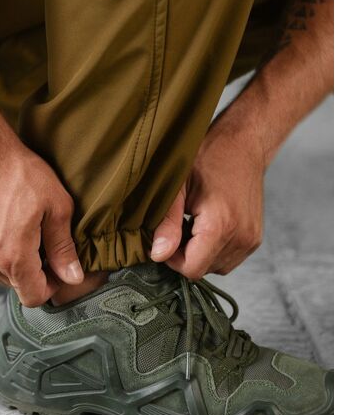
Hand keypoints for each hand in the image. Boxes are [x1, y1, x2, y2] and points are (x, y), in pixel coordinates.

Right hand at [0, 133, 83, 306]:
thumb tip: (73, 278)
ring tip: (30, 233)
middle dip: (37, 274)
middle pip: (18, 287)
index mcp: (13, 256)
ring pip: (3, 275)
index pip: (34, 297)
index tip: (60, 267)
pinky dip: (3, 253)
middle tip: (48, 245)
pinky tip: (13, 227)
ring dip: (19, 264)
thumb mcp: (56, 208)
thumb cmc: (20, 174)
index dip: (52, 287)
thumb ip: (64, 248)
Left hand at [151, 119, 264, 277]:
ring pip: (216, 267)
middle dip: (185, 254)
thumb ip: (168, 223)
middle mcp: (240, 237)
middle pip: (203, 269)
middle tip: (180, 225)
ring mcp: (251, 239)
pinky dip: (214, 250)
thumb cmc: (207, 158)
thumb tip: (158, 255)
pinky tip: (208, 226)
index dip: (172, 259)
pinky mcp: (255, 238)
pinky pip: (229, 259)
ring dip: (200, 253)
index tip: (167, 236)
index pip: (191, 269)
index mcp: (220, 226)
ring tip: (194, 224)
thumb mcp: (178, 186)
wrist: (243, 145)